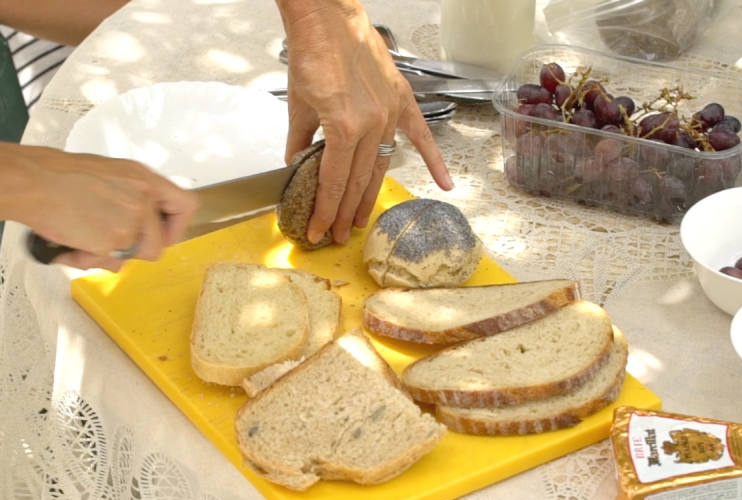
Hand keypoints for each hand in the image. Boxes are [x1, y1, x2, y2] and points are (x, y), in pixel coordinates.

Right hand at [4, 144, 198, 270]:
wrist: (34, 182)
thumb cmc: (62, 176)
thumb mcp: (113, 174)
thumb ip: (134, 196)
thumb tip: (143, 223)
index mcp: (146, 180)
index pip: (186, 206)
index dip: (177, 226)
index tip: (164, 234)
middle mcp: (144, 199)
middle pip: (158, 245)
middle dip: (134, 250)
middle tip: (110, 240)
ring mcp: (130, 221)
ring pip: (131, 257)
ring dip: (109, 255)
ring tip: (85, 238)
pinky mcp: (113, 240)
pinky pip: (110, 263)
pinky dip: (89, 259)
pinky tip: (74, 243)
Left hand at [277, 0, 453, 243]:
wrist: (330, 18)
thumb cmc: (312, 54)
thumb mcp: (297, 105)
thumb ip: (299, 141)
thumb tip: (296, 164)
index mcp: (343, 127)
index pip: (334, 182)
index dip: (324, 211)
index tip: (318, 231)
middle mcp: (371, 125)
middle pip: (359, 181)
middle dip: (345, 213)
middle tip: (337, 234)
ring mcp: (390, 115)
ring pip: (381, 166)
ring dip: (370, 197)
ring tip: (360, 221)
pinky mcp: (401, 102)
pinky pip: (421, 136)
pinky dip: (434, 161)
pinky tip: (445, 184)